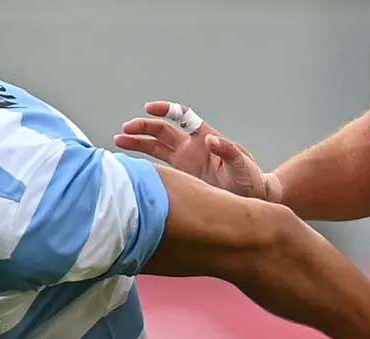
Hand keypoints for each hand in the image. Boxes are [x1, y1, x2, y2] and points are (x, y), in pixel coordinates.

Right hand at [114, 101, 278, 202]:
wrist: (250, 198)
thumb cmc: (250, 179)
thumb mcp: (242, 165)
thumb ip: (228, 151)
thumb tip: (210, 139)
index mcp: (205, 137)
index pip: (182, 117)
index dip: (165, 110)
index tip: (149, 108)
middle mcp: (191, 146)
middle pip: (162, 131)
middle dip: (144, 127)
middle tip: (126, 129)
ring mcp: (184, 161)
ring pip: (156, 147)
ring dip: (138, 142)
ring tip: (119, 140)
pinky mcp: (181, 177)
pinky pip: (159, 167)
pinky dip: (144, 163)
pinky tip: (129, 165)